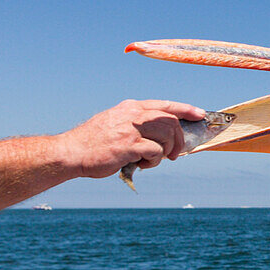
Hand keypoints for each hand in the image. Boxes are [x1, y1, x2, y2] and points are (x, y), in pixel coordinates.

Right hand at [55, 99, 205, 178]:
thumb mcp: (115, 123)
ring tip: (151, 160)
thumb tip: (163, 136)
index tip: (199, 114)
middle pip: (171, 121)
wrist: (70, 153)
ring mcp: (131, 129)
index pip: (165, 105)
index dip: (185, 109)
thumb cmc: (94, 143)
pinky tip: (141, 164)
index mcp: (130, 107)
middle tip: (176, 154)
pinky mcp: (129, 145)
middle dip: (179, 139)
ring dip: (166, 151)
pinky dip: (153, 161)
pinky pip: (155, 152)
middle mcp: (132, 115)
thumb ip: (137, 125)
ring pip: (166, 136)